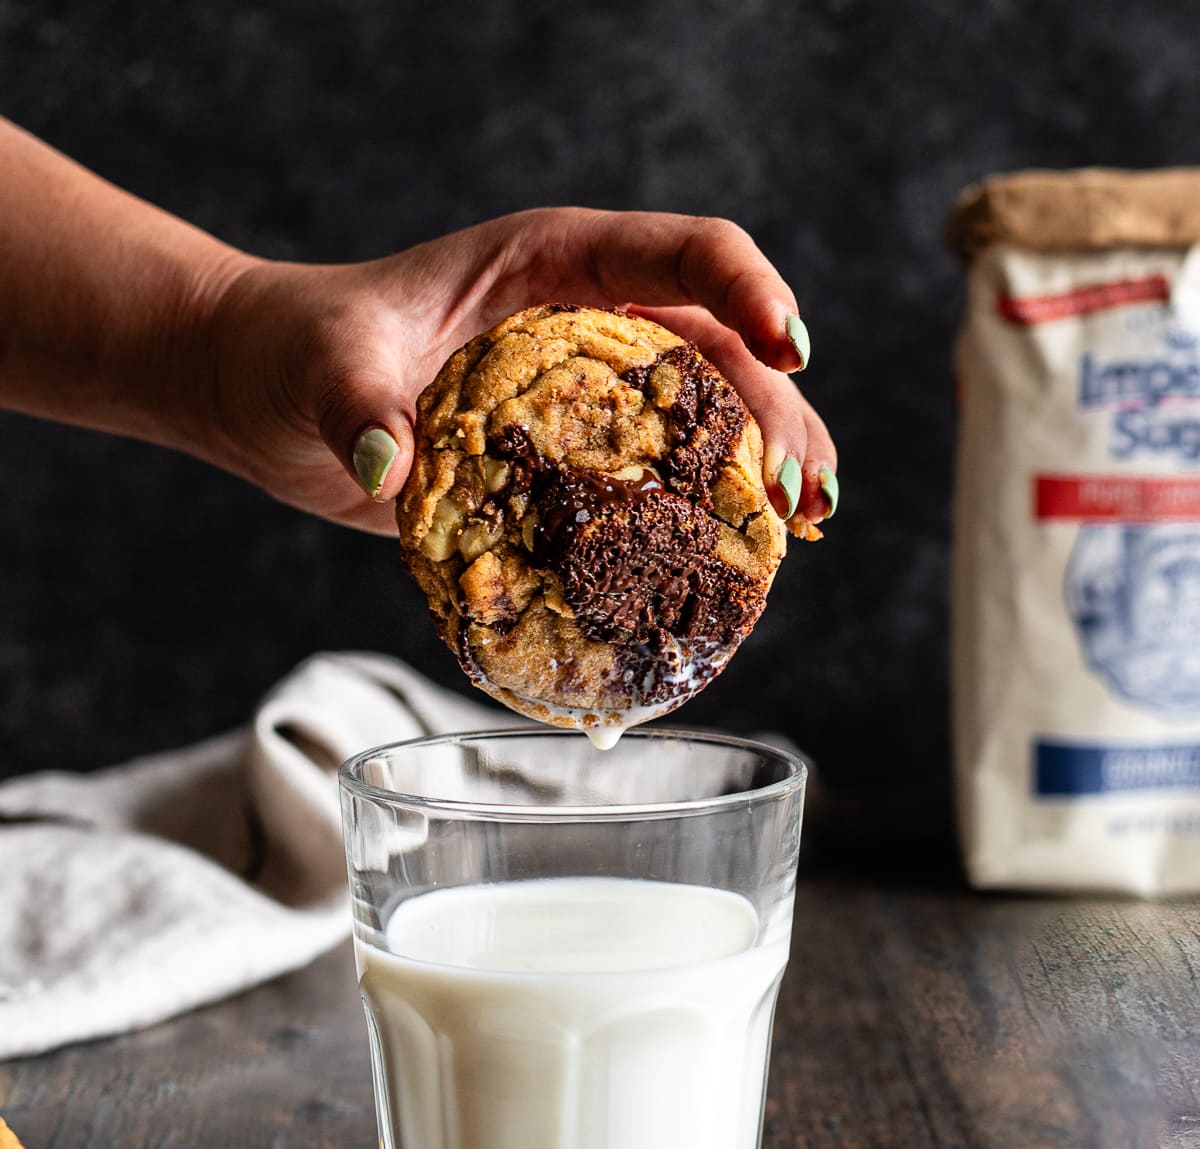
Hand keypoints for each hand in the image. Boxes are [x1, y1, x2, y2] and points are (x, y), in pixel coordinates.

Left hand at [202, 209, 836, 535]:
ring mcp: (589, 387)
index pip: (684, 253)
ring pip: (713, 408)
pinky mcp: (574, 451)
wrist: (270, 396)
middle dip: (778, 409)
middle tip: (800, 489)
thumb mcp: (326, 367)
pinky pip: (663, 470)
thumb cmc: (297, 351)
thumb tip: (389, 470)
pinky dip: (708, 507)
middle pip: (724, 345)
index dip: (750, 291)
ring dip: (767, 460)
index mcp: (553, 262)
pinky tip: (742, 551)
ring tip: (804, 521)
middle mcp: (589, 316)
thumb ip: (359, 408)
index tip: (791, 349)